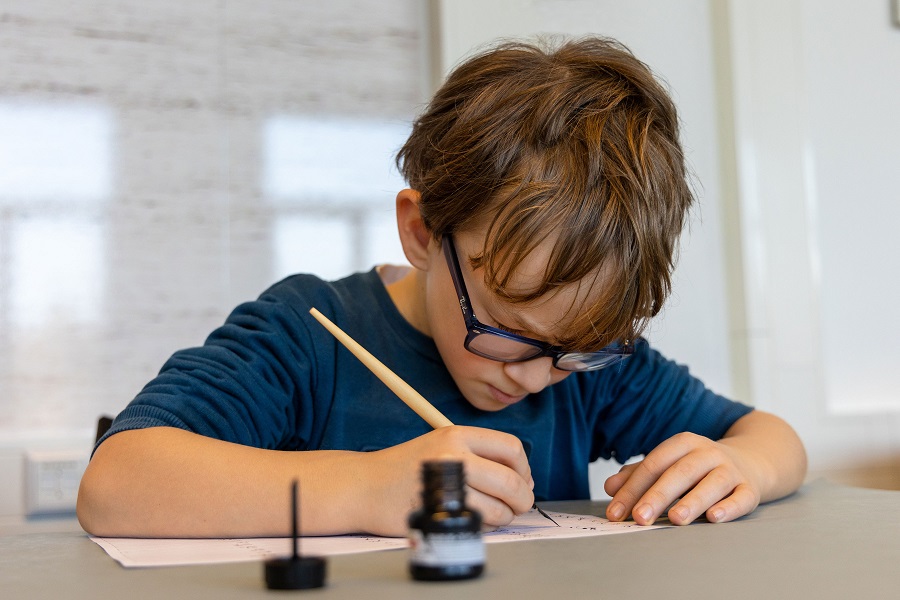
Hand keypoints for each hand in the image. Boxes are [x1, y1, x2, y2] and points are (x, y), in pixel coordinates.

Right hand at [359, 425, 534, 535]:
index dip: (524, 468)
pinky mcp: (439, 512)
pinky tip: (474, 519)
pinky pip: (479, 524)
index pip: (511, 448)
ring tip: (494, 515)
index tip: (522, 480)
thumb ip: (478, 454)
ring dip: (505, 517)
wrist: (363, 486)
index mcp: (456, 435)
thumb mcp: (440, 444)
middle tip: (518, 505)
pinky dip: (485, 527)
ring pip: (499, 508)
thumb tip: (522, 478)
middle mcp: (452, 456)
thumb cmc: (405, 467)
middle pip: (511, 480)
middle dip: (522, 498)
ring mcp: (445, 486)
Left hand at [603, 432, 763, 525]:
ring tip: (675, 519)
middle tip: (639, 517)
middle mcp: (707, 453)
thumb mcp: (669, 464)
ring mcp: (731, 470)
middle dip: (657, 495)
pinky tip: (714, 518)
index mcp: (683, 443)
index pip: (653, 465)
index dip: (632, 489)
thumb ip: (638, 475)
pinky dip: (729, 508)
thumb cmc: (698, 467)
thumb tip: (610, 487)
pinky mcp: (750, 488)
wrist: (751, 460)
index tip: (615, 512)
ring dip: (692, 501)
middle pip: (679, 473)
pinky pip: (741, 497)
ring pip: (712, 483)